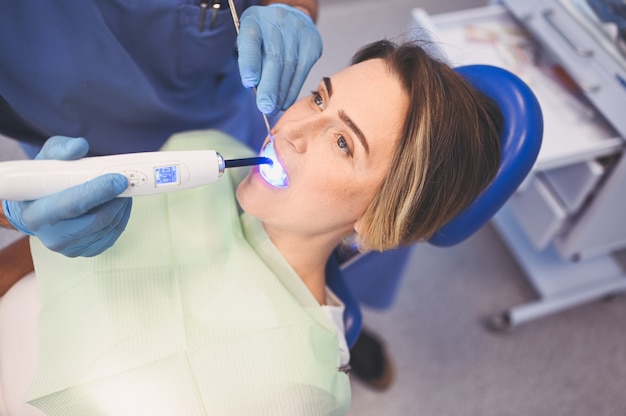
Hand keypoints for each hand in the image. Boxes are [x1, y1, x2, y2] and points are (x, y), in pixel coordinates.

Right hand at [1, 136, 131, 256]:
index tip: (119, 179)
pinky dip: (121, 217)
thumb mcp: (47, 159)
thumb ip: (62, 150)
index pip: (72, 205)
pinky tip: (120, 203)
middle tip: (127, 181)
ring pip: (108, 227)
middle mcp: (52, 237)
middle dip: (117, 200)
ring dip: (122, 207)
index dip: (98, 192)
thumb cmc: (44, 181)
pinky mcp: (86, 251)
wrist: (38, 209)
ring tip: (124, 189)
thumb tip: (80, 146)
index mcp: (36, 215)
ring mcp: (71, 248)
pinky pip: (112, 235)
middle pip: (96, 220)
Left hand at [238, 4, 322, 115]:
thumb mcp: (250, 41)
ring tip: (273, 108)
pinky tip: (285, 102)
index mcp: (254, 20)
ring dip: (281, 93)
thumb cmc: (264, 35)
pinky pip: (302, 71)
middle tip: (265, 107)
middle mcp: (277, 22)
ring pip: (290, 67)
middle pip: (274, 57)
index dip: (250, 62)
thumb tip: (256, 89)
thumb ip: (249, 61)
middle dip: (269, 87)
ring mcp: (297, 31)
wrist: (291, 16)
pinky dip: (293, 90)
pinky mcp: (312, 44)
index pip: (251, 40)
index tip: (249, 83)